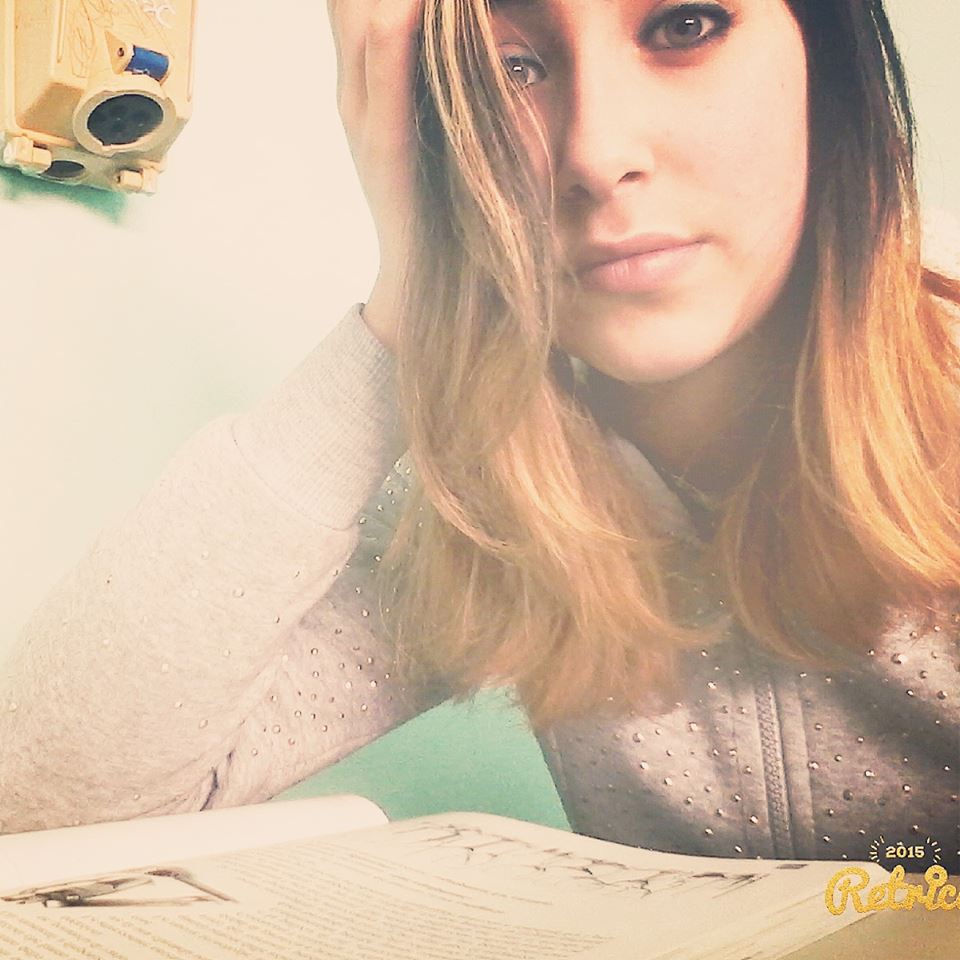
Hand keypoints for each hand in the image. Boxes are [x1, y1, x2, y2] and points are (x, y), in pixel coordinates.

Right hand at [327, 0, 425, 353]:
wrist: (429, 293)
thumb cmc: (450, 210)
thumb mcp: (450, 125)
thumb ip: (449, 71)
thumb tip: (470, 26)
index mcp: (374, 78)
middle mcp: (360, 88)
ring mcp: (367, 120)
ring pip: (363, 21)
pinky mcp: (386, 155)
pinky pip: (383, 81)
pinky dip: (394, 35)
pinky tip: (408, 5)